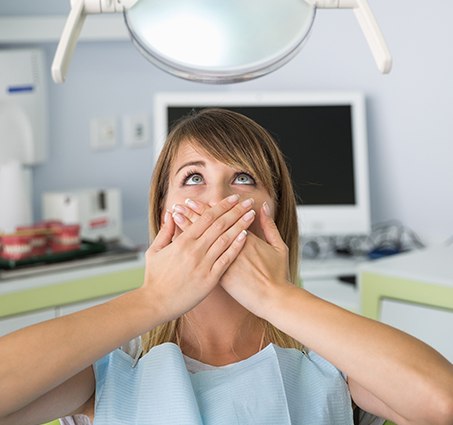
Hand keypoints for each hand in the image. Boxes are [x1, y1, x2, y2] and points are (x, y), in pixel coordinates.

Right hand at [141, 194, 255, 322]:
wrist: (155, 303)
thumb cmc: (154, 278)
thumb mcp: (155, 251)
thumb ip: (165, 231)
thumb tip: (171, 213)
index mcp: (182, 241)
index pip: (206, 217)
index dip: (222, 206)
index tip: (233, 199)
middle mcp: (195, 250)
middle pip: (220, 225)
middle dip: (236, 211)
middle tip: (248, 202)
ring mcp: (203, 264)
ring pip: (225, 240)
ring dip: (240, 225)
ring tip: (251, 215)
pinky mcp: (209, 279)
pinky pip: (226, 260)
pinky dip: (236, 247)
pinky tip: (245, 237)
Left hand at [173, 199, 291, 319]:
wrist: (273, 299)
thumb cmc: (278, 274)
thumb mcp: (278, 247)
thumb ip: (269, 226)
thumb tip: (264, 207)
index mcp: (246, 239)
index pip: (223, 219)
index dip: (208, 209)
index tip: (195, 200)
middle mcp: (231, 249)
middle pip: (209, 227)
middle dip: (193, 214)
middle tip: (181, 203)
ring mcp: (224, 263)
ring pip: (202, 242)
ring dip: (188, 227)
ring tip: (176, 215)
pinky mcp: (219, 277)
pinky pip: (200, 260)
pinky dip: (191, 251)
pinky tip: (180, 241)